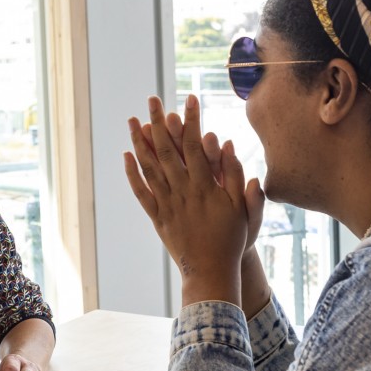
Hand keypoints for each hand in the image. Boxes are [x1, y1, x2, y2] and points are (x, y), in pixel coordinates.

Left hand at [134, 100, 264, 257]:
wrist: (211, 272)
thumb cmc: (232, 240)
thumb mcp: (243, 208)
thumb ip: (236, 175)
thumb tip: (228, 144)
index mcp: (205, 187)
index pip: (195, 145)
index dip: (191, 120)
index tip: (189, 98)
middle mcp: (183, 192)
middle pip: (167, 150)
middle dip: (159, 122)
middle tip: (152, 99)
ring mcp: (168, 204)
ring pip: (150, 168)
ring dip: (139, 142)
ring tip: (132, 120)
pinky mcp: (157, 217)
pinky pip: (142, 193)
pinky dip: (133, 174)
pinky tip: (127, 156)